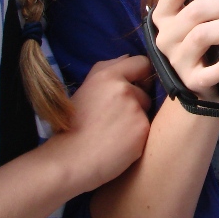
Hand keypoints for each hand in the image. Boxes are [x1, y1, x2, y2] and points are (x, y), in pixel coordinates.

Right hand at [50, 54, 152, 192]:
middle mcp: (124, 89)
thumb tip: (128, 57)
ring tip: (115, 132)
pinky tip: (120, 144)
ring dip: (137, 119)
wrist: (71, 159)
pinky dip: (137, 136)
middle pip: (145, 91)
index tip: (136, 85)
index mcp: (107, 76)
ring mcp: (135, 110)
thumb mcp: (85, 89)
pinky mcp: (143, 129)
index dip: (140, 75)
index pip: (141, 63)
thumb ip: (107, 70)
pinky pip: (147, 128)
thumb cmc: (74, 125)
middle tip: (114, 118)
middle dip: (136, 102)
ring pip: (146, 110)